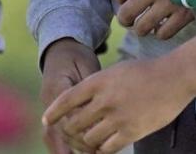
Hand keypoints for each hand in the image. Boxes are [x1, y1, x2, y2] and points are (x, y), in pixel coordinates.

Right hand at [40, 39, 100, 153]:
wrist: (61, 49)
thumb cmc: (78, 57)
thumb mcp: (87, 67)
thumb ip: (91, 88)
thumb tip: (100, 111)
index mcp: (57, 86)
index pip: (69, 115)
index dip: (84, 129)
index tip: (101, 139)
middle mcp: (48, 98)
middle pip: (59, 129)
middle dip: (77, 143)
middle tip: (95, 153)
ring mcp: (47, 106)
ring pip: (52, 134)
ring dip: (67, 148)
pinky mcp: (50, 111)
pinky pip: (52, 132)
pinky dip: (61, 146)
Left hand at [42, 55, 191, 153]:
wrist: (171, 78)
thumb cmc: (142, 72)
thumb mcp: (112, 72)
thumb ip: (94, 86)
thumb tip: (77, 100)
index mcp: (96, 83)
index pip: (66, 100)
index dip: (54, 112)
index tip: (46, 120)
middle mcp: (104, 101)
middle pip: (74, 123)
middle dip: (69, 131)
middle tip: (70, 134)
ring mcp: (118, 117)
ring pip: (90, 138)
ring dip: (86, 142)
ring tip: (86, 141)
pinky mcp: (133, 131)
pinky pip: (109, 147)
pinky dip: (102, 149)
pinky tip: (102, 147)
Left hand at [114, 0, 193, 39]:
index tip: (124, 0)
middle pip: (126, 13)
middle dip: (124, 19)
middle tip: (127, 20)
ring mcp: (169, 4)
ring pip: (143, 27)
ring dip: (140, 29)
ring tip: (142, 27)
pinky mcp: (184, 16)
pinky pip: (165, 33)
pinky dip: (160, 33)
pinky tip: (160, 29)